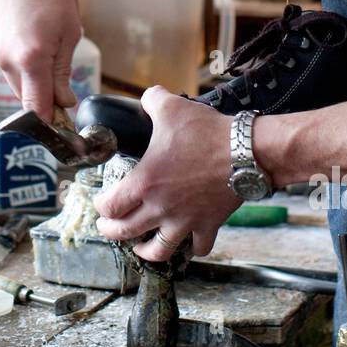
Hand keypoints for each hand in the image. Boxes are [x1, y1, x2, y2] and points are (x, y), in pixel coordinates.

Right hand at [0, 0, 79, 120]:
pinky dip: (7, 48)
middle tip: (54, 74)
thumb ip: (63, 72)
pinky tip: (16, 24)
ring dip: (21, 66)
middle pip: (21, 93)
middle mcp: (4, 56)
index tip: (57, 126)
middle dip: (37, 91)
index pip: (36, 108)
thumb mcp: (69, 33)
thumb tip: (64, 102)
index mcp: (32, 58)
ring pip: (7, 72)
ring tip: (33, 34)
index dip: (47, 122)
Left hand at [93, 86, 241, 261]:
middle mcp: (161, 208)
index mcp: (145, 182)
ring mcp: (186, 220)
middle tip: (107, 227)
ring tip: (139, 247)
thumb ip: (152, 100)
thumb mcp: (171, 107)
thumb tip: (147, 96)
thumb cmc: (206, 132)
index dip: (100, 206)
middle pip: (125, 232)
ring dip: (145, 251)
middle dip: (111, 231)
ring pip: (159, 250)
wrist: (246, 151)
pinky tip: (187, 242)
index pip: (110, 206)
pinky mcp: (209, 224)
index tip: (101, 203)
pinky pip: (199, 247)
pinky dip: (192, 248)